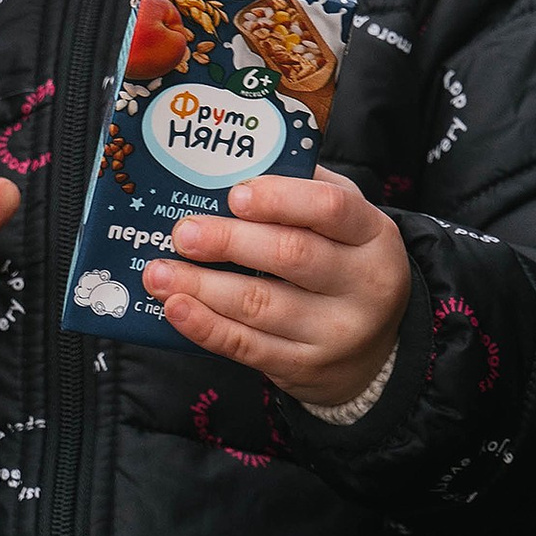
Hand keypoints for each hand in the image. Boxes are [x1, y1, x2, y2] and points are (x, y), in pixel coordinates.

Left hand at [146, 168, 410, 407]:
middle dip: (229, 242)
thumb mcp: (345, 224)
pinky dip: (205, 327)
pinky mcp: (305, 367)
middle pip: (291, 256)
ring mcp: (335, 332)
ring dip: (202, 287)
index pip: (331, 208)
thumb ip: (304, 191)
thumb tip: (231, 168)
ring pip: (260, 305)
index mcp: (373, 234)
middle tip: (183, 233)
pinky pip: (247, 347)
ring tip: (159, 272)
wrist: (376, 351)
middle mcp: (363, 285)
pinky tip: (175, 308)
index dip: (280, 198)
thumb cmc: (345, 266)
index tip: (235, 194)